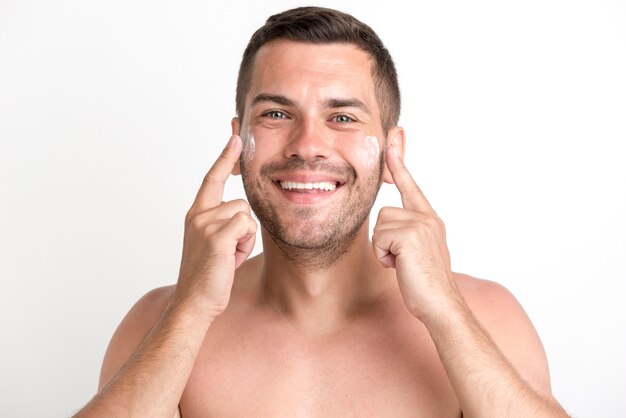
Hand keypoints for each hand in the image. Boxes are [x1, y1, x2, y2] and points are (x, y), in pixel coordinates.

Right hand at [175, 135, 256, 317]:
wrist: (195, 302)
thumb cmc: (209, 276)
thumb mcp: (215, 242)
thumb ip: (224, 222)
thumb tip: (243, 213)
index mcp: (196, 214)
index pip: (212, 178)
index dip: (225, 157)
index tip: (235, 136)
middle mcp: (198, 214)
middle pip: (240, 201)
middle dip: (244, 227)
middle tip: (229, 251)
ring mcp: (204, 223)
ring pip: (246, 215)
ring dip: (245, 238)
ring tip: (228, 256)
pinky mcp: (216, 236)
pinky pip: (247, 226)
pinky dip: (245, 244)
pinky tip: (230, 259)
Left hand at [372, 144, 457, 321]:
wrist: (440, 304)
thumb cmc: (425, 283)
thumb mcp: (418, 251)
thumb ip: (409, 232)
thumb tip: (389, 224)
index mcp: (430, 219)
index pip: (411, 188)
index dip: (400, 166)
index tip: (391, 143)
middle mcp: (428, 217)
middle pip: (383, 214)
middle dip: (384, 240)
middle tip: (402, 260)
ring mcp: (421, 224)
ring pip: (379, 226)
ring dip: (383, 249)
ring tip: (403, 263)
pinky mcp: (409, 235)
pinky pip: (379, 239)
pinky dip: (383, 256)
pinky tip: (400, 266)